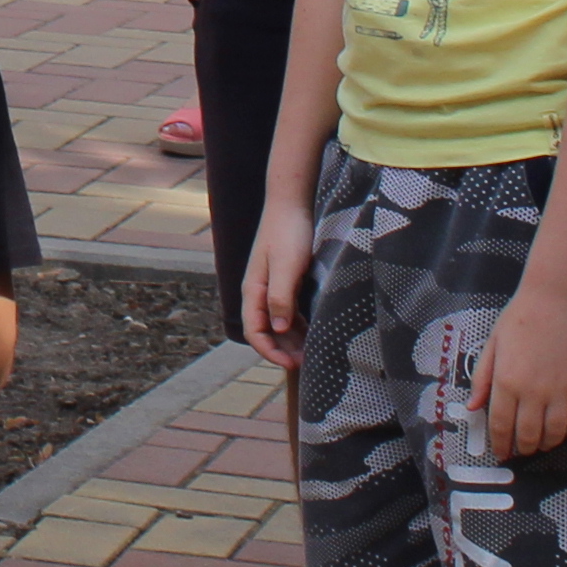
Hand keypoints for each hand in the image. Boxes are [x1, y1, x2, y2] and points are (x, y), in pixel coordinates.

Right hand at [240, 210, 312, 368]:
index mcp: (254, 289)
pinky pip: (288, 310)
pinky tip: (313, 331)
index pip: (254, 331)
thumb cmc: (288, 231)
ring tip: (311, 351)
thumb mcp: (287, 266)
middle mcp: (260, 291)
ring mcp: (272, 286)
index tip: (291, 364)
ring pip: (278, 322)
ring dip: (291, 339)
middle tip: (306, 363)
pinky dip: (298, 325)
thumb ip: (281, 297)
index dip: (269, 351)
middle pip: (265, 330)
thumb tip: (277, 329)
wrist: (292, 202)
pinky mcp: (286, 280)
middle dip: (282, 349)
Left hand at [475, 285, 566, 462]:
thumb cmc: (520, 317)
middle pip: (529, 435)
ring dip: (548, 443)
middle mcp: (534, 392)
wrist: (558, 297)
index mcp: (507, 382)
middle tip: (522, 450)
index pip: (501, 426)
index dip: (501, 445)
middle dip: (524, 448)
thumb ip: (482, 378)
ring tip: (543, 443)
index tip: (501, 453)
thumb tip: (473, 407)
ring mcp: (562, 390)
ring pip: (556, 432)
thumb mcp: (492, 344)